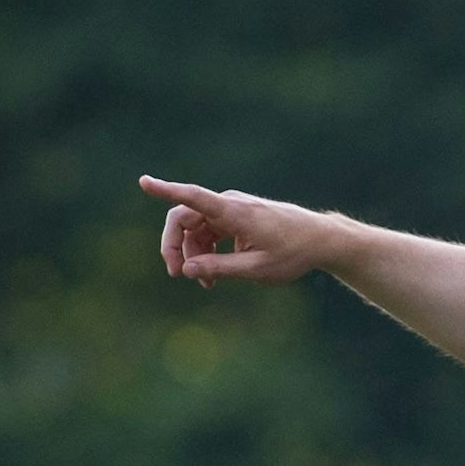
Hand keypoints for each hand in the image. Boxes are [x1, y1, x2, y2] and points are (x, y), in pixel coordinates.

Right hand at [139, 175, 342, 287]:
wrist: (320, 240)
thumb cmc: (293, 253)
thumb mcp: (257, 268)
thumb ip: (220, 269)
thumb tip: (187, 269)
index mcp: (235, 212)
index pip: (193, 198)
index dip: (166, 190)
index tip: (144, 182)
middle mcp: (230, 205)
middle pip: (184, 218)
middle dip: (175, 246)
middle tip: (177, 274)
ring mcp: (232, 210)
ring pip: (196, 228)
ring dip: (193, 254)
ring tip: (205, 283)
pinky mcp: (236, 218)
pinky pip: (209, 232)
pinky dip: (207, 252)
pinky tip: (213, 276)